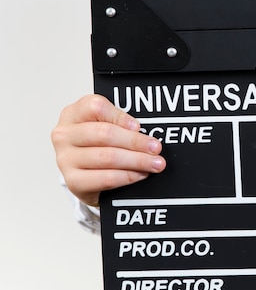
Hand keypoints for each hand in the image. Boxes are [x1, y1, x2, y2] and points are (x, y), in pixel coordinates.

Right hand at [51, 94, 165, 206]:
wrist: (83, 174)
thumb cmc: (97, 145)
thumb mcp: (104, 126)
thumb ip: (120, 123)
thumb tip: (146, 133)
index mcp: (73, 114)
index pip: (95, 107)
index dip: (120, 116)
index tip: (138, 126)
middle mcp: (65, 135)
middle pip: (104, 134)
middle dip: (135, 141)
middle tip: (155, 148)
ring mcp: (66, 159)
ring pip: (107, 157)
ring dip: (137, 160)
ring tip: (154, 163)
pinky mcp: (74, 182)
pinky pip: (106, 179)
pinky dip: (128, 176)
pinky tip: (140, 174)